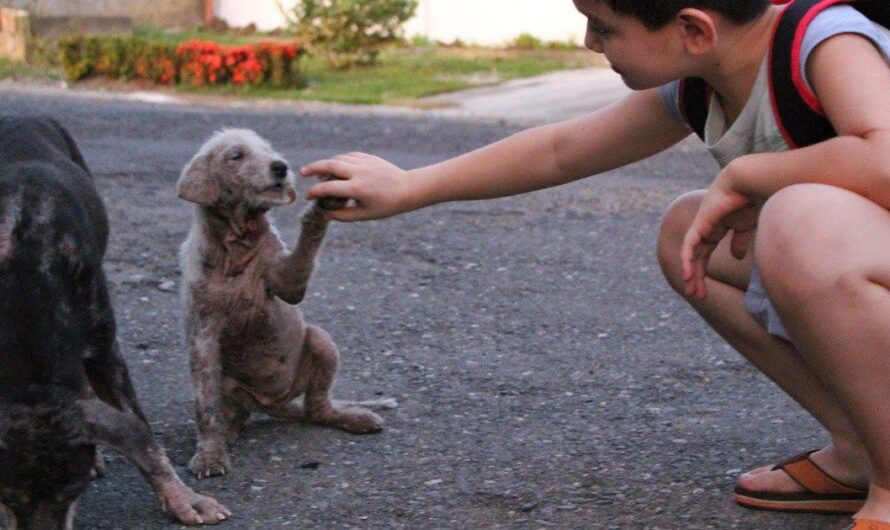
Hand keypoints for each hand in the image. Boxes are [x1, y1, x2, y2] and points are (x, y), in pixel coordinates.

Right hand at [301, 152, 414, 221]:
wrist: (408, 189)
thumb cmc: (386, 206)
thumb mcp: (364, 215)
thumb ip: (343, 215)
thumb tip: (325, 214)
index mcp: (357, 188)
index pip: (328, 188)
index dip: (314, 192)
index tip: (308, 196)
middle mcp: (358, 172)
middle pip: (329, 165)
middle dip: (313, 168)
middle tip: (302, 173)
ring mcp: (363, 162)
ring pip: (338, 158)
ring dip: (325, 164)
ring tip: (317, 171)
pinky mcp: (368, 157)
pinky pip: (348, 156)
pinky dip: (339, 160)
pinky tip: (334, 166)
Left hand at [680, 171, 756, 300]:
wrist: (748, 182)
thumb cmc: (750, 200)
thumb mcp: (746, 227)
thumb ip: (740, 242)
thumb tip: (737, 257)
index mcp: (715, 230)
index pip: (704, 255)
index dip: (703, 273)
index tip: (705, 292)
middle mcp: (705, 229)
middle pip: (696, 258)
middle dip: (696, 278)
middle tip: (696, 296)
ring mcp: (701, 226)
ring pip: (691, 254)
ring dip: (691, 273)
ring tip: (691, 289)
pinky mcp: (700, 223)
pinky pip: (690, 244)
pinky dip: (688, 259)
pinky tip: (688, 273)